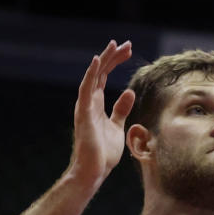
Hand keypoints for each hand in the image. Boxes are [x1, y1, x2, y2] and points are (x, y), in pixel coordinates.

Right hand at [69, 40, 135, 187]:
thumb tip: (129, 92)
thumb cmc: (103, 153)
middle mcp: (88, 102)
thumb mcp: (117, 126)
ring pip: (93, 76)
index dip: (114, 62)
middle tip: (126, 44)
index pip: (104, 77)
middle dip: (112, 57)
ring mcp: (85, 106)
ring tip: (114, 45)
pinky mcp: (84, 113)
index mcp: (95, 104)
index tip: (127, 51)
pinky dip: (91, 74)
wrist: (94, 171)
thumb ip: (120, 109)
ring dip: (104, 60)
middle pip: (99, 72)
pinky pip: (87, 89)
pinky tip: (98, 60)